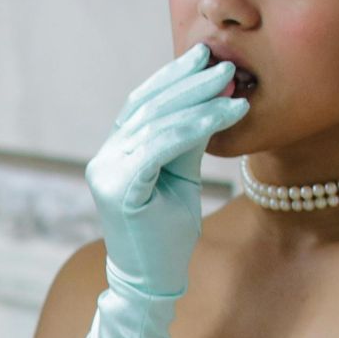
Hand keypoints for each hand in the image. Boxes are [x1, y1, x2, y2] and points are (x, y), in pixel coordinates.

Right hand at [82, 44, 246, 298]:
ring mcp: (108, 171)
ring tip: (232, 86)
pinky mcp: (120, 188)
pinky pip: (159, 148)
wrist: (153, 281)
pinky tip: (220, 116)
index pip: (143, 102)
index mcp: (116, 150)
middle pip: (149, 106)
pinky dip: (192, 128)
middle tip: (226, 65)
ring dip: (199, 101)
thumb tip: (210, 99)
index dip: (173, 77)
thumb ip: (186, 141)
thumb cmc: (168, 232)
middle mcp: (106, 156)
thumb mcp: (181, 176)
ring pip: (157, 123)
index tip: (205, 56)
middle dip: (190, 82)